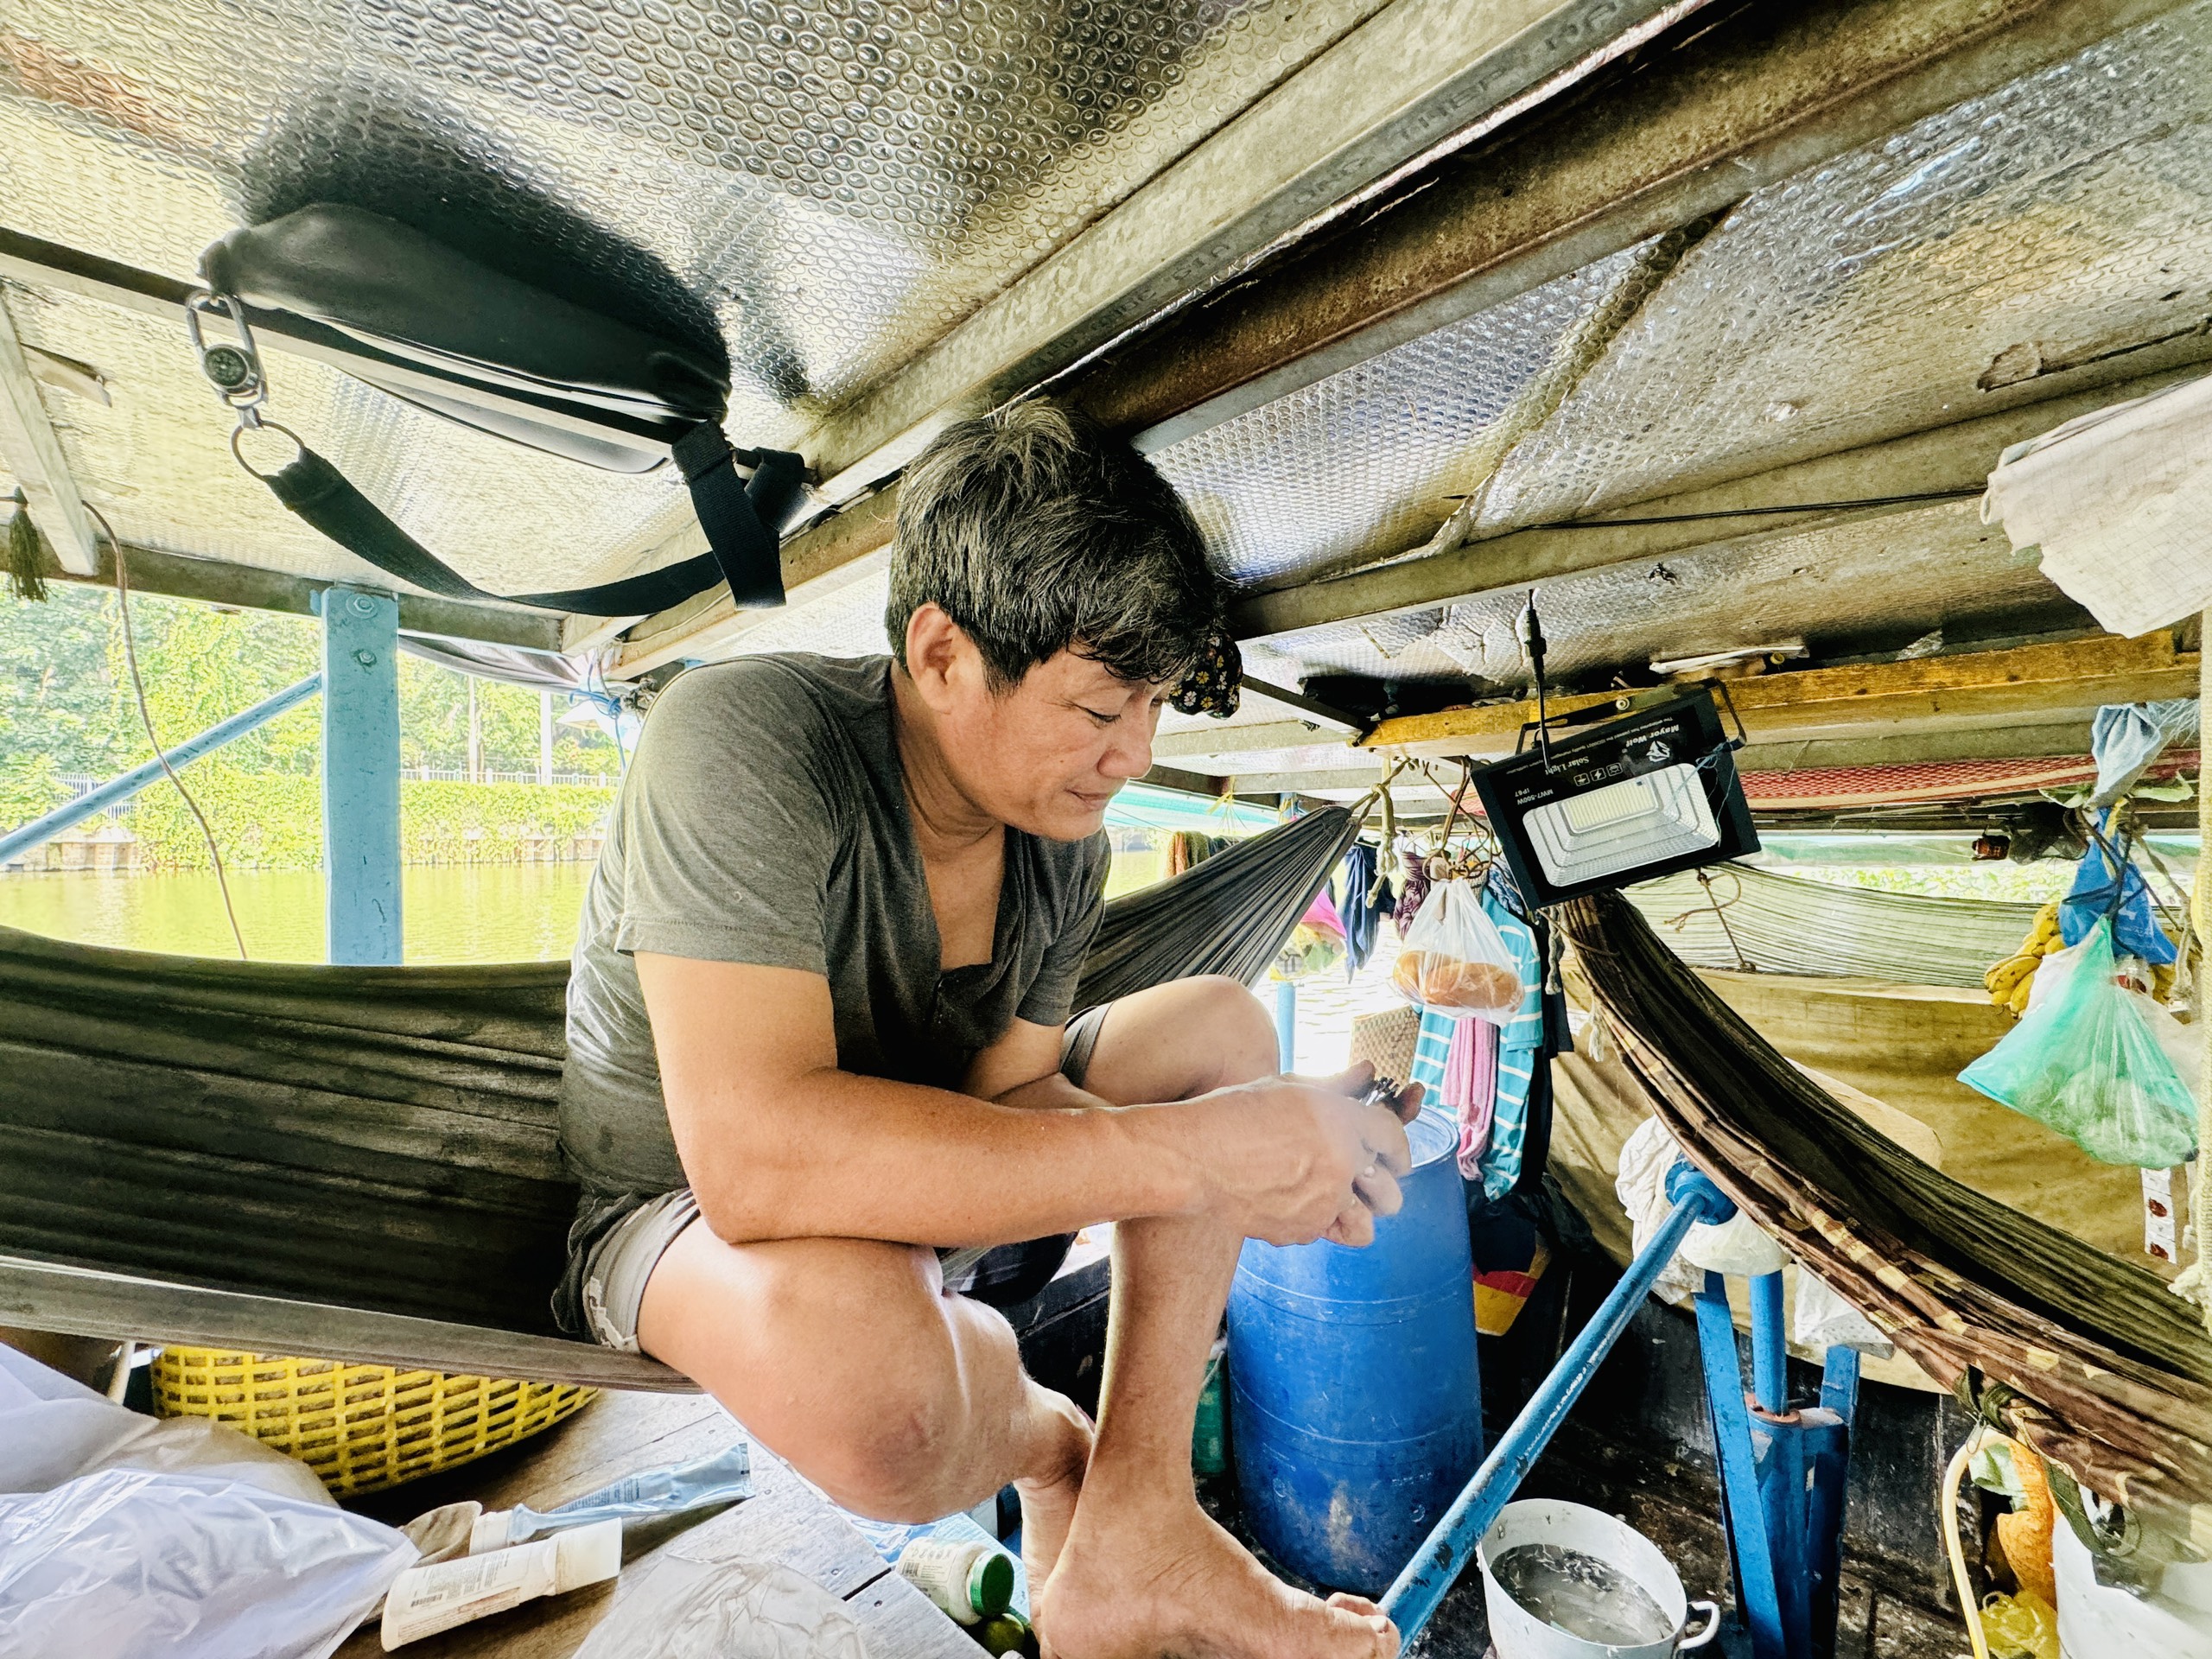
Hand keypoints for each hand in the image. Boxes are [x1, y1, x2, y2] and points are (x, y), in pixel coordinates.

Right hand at [1180, 1060, 1423, 1247]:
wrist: (1195, 1157)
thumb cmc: (1234, 1113)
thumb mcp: (1288, 1088)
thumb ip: (1335, 1085)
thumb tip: (1365, 1070)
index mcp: (1344, 1121)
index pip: (1394, 1137)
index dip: (1399, 1147)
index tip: (1395, 1157)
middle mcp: (1343, 1165)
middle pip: (1391, 1193)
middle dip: (1383, 1187)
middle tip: (1366, 1182)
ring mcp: (1324, 1203)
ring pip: (1364, 1226)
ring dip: (1354, 1215)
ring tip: (1333, 1201)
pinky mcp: (1301, 1230)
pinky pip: (1322, 1232)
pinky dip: (1312, 1222)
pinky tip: (1289, 1201)